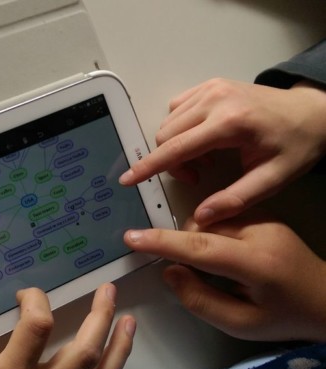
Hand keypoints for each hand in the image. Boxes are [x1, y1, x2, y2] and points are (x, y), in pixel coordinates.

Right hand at [119, 79, 325, 224]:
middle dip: (171, 162)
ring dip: (176, 146)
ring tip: (205, 158)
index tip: (128, 179)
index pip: (175, 147)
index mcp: (230, 122)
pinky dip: (180, 129)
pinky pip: (176, 109)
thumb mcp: (273, 179)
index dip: (148, 166)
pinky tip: (202, 139)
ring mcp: (210, 88)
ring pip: (168, 122)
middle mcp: (215, 99)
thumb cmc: (296, 145)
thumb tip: (200, 216)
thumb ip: (235, 200)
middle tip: (198, 175)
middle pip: (165, 135)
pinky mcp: (209, 86)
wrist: (312, 112)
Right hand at [123, 211, 325, 341]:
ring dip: (197, 240)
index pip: (201, 247)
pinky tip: (224, 253)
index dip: (162, 242)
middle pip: (201, 228)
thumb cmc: (283, 317)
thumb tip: (169, 271)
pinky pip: (221, 217)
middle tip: (190, 273)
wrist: (325, 296)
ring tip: (215, 266)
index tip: (131, 238)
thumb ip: (200, 300)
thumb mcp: (241, 324)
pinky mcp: (262, 213)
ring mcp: (263, 218)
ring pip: (208, 220)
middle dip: (182, 245)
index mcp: (257, 263)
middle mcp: (260, 231)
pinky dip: (211, 233)